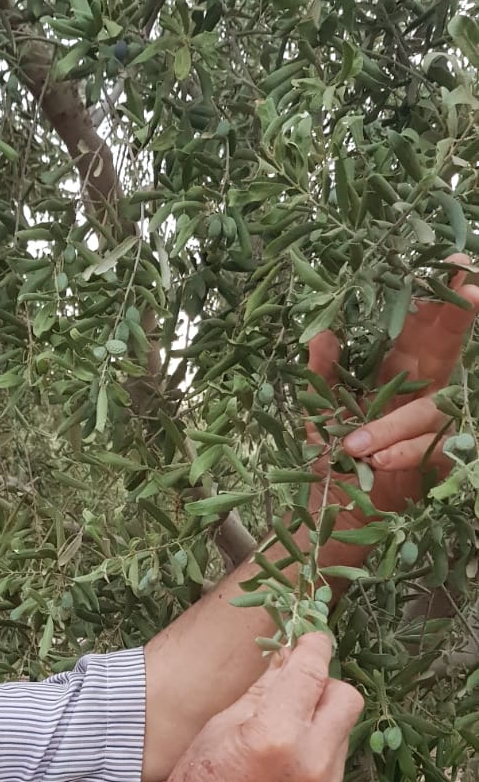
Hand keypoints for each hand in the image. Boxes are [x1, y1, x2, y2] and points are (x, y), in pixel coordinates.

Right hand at [154, 633, 362, 781]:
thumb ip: (262, 691)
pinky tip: (285, 764)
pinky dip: (317, 750)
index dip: (313, 648)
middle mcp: (312, 760)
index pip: (312, 673)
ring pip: (343, 728)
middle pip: (346, 697)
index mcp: (276, 735)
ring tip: (282, 733)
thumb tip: (288, 657)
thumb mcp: (218, 728)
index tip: (310, 638)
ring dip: (319, 719)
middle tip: (295, 689)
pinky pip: (335, 759)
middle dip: (324, 684)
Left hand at [308, 255, 478, 519]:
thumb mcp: (319, 411)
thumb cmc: (331, 458)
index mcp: (399, 369)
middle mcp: (424, 390)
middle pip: (447, 349)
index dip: (439, 297)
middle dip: (458, 319)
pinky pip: (425, 452)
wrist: (333, 517)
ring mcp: (435, 425)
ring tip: (354, 446)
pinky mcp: (437, 462)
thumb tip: (323, 333)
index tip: (453, 264)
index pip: (424, 326)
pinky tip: (376, 461)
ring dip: (393, 426)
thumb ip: (321, 373)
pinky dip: (401, 454)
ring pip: (428, 413)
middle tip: (472, 290)